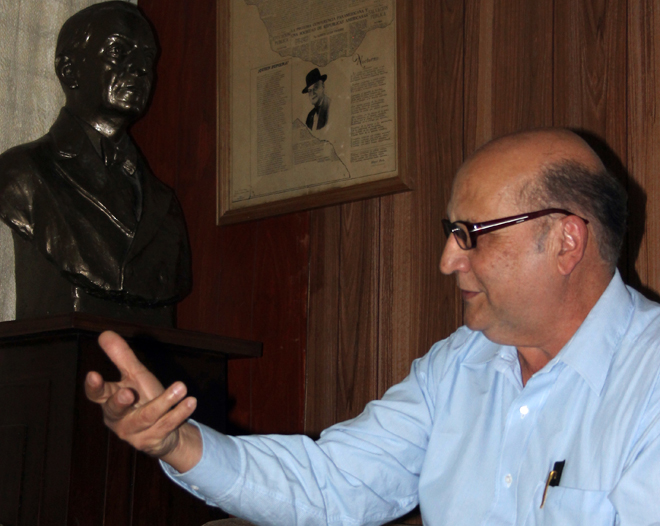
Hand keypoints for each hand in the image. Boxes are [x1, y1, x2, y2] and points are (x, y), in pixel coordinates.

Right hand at [85, 330, 202, 471]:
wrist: (166, 432)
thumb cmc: (144, 399)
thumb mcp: (134, 376)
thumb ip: (121, 357)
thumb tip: (105, 333)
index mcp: (109, 402)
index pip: (97, 395)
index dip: (93, 386)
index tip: (93, 374)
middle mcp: (118, 419)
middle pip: (115, 411)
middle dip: (120, 401)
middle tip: (129, 392)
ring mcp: (135, 432)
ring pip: (147, 416)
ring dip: (164, 402)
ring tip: (181, 387)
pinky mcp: (153, 441)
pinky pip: (167, 425)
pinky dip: (179, 413)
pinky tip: (190, 401)